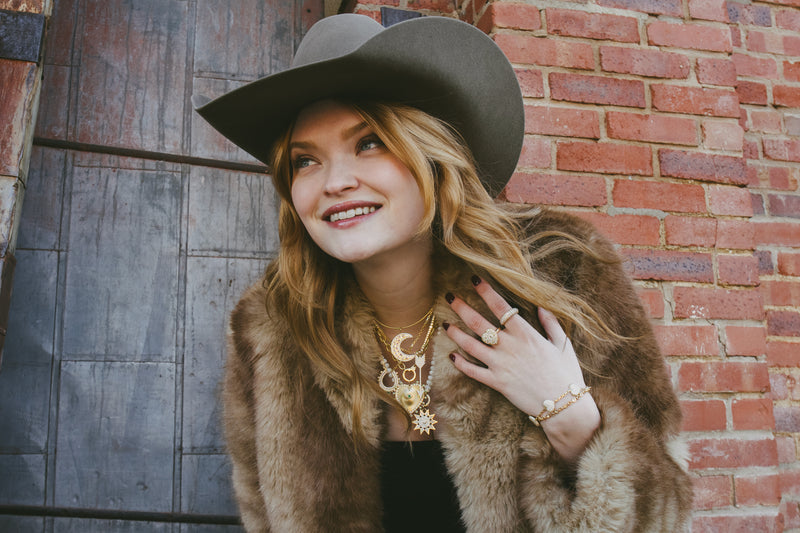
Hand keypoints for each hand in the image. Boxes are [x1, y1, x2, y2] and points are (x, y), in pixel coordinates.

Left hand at [444, 276, 600, 460]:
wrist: (564, 405)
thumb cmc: (565, 373)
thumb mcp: (563, 344)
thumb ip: (551, 323)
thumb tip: (541, 307)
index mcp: (525, 333)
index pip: (501, 307)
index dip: (486, 291)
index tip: (474, 280)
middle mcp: (509, 346)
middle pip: (479, 323)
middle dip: (461, 308)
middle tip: (449, 297)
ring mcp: (501, 365)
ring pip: (470, 345)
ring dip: (455, 334)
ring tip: (445, 325)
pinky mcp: (496, 382)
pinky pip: (473, 372)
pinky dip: (461, 364)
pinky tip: (452, 356)